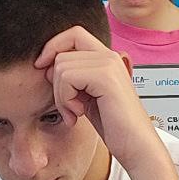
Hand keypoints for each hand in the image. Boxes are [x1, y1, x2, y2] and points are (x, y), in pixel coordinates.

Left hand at [34, 26, 160, 168]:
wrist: (136, 145)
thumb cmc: (113, 125)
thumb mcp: (86, 95)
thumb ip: (71, 77)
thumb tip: (46, 64)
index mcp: (107, 58)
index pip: (73, 34)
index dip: (53, 46)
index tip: (42, 68)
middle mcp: (110, 56)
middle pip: (62, 53)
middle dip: (56, 83)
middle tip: (68, 106)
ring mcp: (109, 64)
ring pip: (61, 67)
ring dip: (61, 96)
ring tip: (75, 112)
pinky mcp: (106, 77)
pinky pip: (67, 78)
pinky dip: (66, 99)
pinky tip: (79, 113)